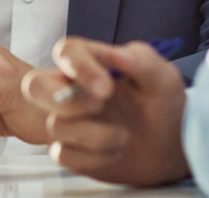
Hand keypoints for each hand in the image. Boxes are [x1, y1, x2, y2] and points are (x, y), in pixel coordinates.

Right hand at [22, 37, 189, 185]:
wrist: (174, 145)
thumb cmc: (165, 102)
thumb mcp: (161, 76)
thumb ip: (138, 60)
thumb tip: (113, 53)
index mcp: (93, 62)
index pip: (67, 51)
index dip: (79, 67)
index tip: (107, 87)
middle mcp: (73, 88)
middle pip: (35, 85)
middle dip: (63, 100)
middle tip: (100, 106)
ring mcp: (71, 120)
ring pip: (54, 125)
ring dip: (94, 134)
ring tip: (124, 135)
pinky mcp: (72, 150)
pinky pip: (62, 154)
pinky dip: (91, 157)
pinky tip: (114, 151)